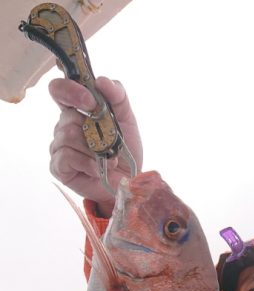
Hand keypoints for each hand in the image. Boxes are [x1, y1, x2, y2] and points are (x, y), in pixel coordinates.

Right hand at [49, 76, 142, 217]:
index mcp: (77, 110)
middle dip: (94, 130)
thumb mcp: (127, 118)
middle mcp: (64, 126)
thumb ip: (117, 96)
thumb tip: (102, 81)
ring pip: (68, 136)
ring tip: (108, 159)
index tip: (91, 102)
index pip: (60, 90)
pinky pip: (66, 156)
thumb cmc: (124, 150)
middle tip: (110, 142)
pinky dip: (87, 163)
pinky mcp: (58, 166)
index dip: (71, 91)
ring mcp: (59, 147)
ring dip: (94, 149)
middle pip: (68, 117)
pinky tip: (97, 169)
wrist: (128, 181)